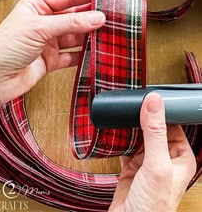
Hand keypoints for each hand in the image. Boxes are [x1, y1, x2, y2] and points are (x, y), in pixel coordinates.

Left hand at [0, 0, 104, 123]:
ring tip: (107, 34)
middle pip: (73, 17)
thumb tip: (95, 17)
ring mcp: (47, 42)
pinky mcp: (50, 61)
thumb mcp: (39, 28)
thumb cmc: (3, 48)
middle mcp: (43, 22)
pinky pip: (71, 56)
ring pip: (74, 36)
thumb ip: (70, 23)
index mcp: (36, 6)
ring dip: (89, 36)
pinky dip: (83, 55)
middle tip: (111, 16)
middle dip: (90, 17)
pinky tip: (94, 52)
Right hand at [109, 93, 195, 211]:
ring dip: (131, 126)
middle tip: (133, 101)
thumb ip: (155, 132)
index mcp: (181, 157)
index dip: (162, 109)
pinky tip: (115, 131)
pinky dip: (120, 139)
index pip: (173, 124)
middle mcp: (165, 159)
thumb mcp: (156, 165)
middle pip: (154, 128)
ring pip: (139, 135)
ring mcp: (147, 163)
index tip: (150, 95)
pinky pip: (126, 146)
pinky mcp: (131, 168)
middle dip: (143, 116)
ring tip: (123, 113)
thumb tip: (154, 102)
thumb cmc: (152, 208)